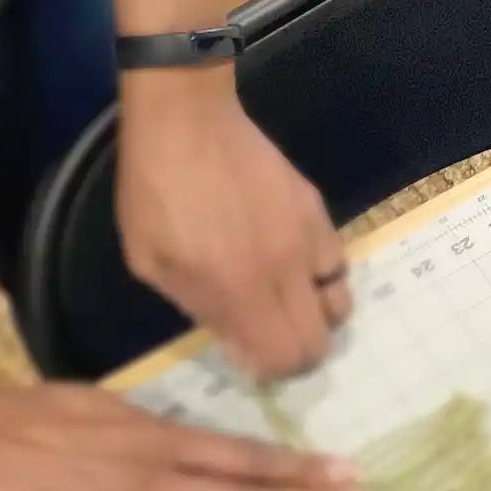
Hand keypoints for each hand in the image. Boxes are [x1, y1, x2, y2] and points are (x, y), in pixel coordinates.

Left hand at [117, 68, 349, 378]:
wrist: (188, 120)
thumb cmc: (154, 192)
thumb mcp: (151, 263)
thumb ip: (199, 309)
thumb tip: (239, 344)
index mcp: (239, 288)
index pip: (285, 356)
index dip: (273, 370)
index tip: (250, 360)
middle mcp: (285, 270)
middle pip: (319, 339)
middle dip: (298, 352)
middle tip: (269, 340)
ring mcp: (307, 238)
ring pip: (338, 303)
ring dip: (316, 316)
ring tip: (286, 303)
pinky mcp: (316, 210)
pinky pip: (335, 262)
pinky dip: (320, 277)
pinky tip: (293, 264)